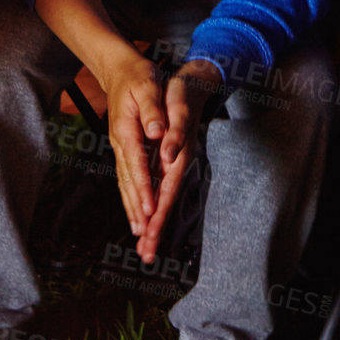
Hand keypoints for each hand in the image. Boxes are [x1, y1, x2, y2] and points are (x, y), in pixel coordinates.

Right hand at [98, 49, 168, 247]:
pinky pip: (126, 179)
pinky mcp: (123, 149)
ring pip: (126, 185)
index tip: (150, 211)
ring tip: (139, 235)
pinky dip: (130, 198)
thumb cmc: (137, 75)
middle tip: (145, 238)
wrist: (118, 68)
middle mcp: (121, 144)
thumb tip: (155, 131)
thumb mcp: (147, 85)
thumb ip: (151, 110)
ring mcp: (120, 148)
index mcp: (127, 130)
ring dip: (132, 210)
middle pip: (129, 183)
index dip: (144, 189)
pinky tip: (135, 213)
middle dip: (137, 211)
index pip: (137, 166)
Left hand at [137, 59, 221, 262]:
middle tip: (147, 255)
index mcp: (178, 154)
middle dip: (156, 229)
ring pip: (161, 198)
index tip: (149, 234)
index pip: (166, 190)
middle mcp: (176, 163)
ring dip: (154, 223)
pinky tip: (146, 217)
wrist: (194, 83)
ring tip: (145, 246)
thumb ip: (176, 131)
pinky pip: (158, 189)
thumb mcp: (178, 105)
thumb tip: (168, 154)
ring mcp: (172, 163)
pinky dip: (152, 205)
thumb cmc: (182, 92)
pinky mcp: (168, 160)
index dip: (158, 213)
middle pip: (165, 201)